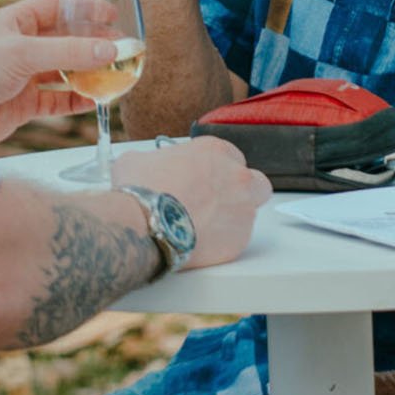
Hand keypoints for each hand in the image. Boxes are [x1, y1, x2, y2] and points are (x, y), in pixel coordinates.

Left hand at [0, 0, 118, 145]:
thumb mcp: (23, 54)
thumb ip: (68, 51)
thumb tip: (110, 49)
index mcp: (13, 22)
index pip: (55, 6)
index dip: (83, 7)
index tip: (112, 14)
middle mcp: (19, 46)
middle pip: (64, 39)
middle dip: (92, 43)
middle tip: (121, 46)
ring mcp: (21, 76)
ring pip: (63, 70)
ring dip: (88, 72)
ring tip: (115, 73)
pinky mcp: (23, 103)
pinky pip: (57, 99)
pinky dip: (77, 100)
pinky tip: (96, 100)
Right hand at [111, 136, 269, 269]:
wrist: (145, 223)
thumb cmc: (142, 189)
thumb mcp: (138, 160)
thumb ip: (154, 161)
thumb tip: (145, 168)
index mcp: (216, 151)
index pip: (231, 157)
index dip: (218, 171)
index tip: (205, 181)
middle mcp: (237, 177)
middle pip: (255, 184)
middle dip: (242, 193)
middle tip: (219, 202)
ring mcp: (242, 210)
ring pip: (247, 214)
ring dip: (230, 219)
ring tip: (202, 227)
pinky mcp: (238, 240)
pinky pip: (236, 240)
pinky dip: (221, 243)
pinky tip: (199, 242)